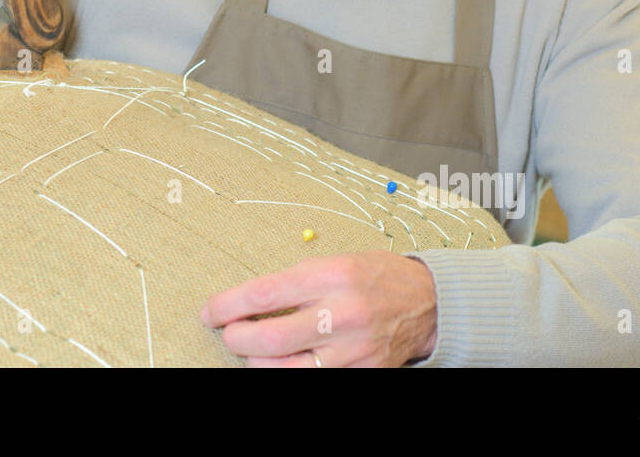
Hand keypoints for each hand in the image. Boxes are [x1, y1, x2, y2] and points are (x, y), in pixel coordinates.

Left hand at [199, 251, 437, 366]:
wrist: (429, 301)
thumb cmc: (376, 276)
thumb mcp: (333, 262)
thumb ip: (293, 283)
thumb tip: (247, 301)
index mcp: (329, 275)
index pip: (263, 294)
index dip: (228, 306)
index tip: (211, 311)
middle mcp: (340, 312)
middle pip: (268, 337)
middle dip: (236, 338)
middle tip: (229, 333)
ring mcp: (352, 348)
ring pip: (284, 368)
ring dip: (257, 360)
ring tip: (253, 349)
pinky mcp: (362, 371)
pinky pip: (313, 378)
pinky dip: (288, 372)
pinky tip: (282, 362)